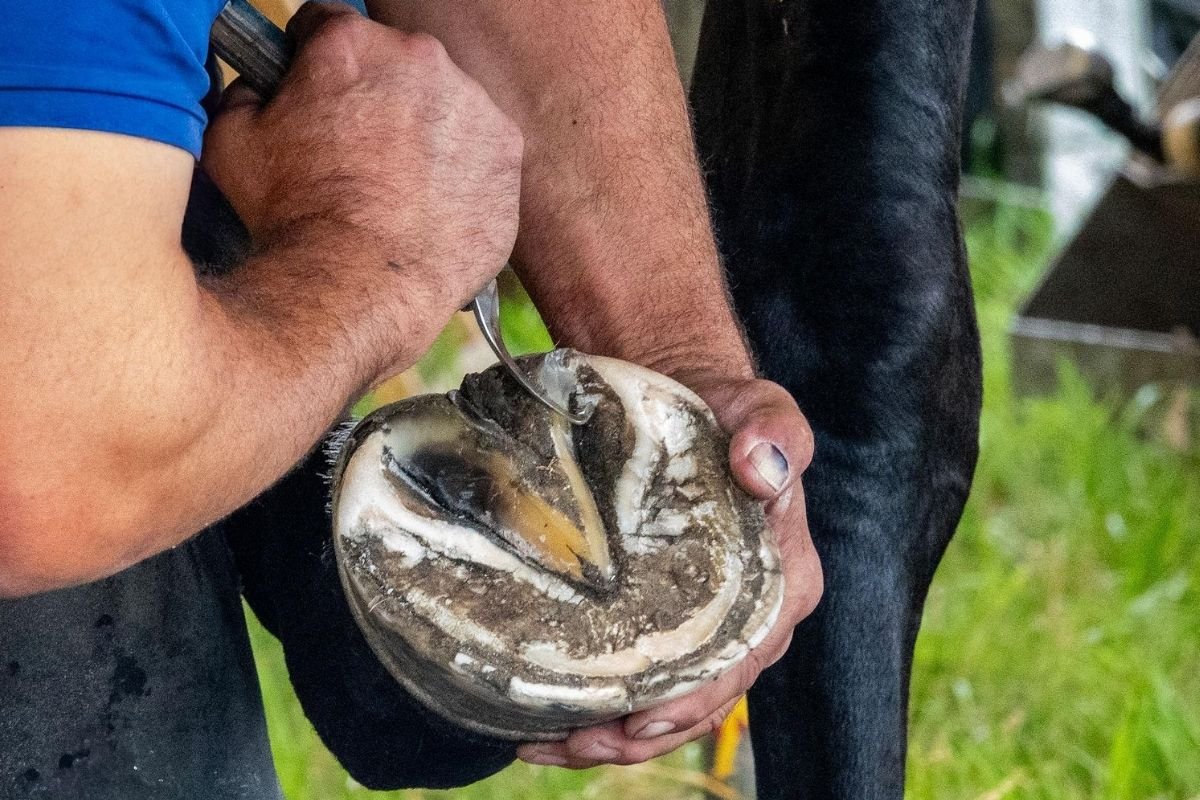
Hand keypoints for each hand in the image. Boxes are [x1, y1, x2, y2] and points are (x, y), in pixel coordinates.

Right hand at [202, 1, 523, 386]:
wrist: (360, 285)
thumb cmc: (293, 217)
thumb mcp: (233, 142)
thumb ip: (246, 93)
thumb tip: (259, 86)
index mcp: (351, 45)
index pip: (328, 26)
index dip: (314, 62)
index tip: (316, 94)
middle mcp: (422, 59)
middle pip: (394, 65)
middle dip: (375, 98)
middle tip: (357, 153)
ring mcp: (474, 105)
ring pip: (444, 106)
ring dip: (425, 132)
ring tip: (398, 188)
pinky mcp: (507, 153)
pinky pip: (481, 150)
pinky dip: (463, 171)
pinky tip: (433, 206)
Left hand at [517, 376, 822, 767]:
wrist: (693, 400)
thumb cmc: (731, 411)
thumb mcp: (761, 409)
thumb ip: (774, 433)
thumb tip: (761, 469)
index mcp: (787, 582)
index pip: (744, 659)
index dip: (695, 700)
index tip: (640, 720)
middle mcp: (754, 618)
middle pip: (703, 698)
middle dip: (639, 734)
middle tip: (572, 743)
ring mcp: (712, 626)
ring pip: (671, 703)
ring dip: (613, 735)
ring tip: (547, 745)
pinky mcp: (673, 620)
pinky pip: (647, 678)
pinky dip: (604, 708)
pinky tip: (552, 719)